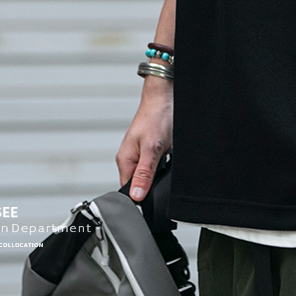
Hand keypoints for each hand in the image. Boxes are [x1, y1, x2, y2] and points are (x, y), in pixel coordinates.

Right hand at [115, 77, 172, 200]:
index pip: (128, 190)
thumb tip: (136, 196)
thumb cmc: (157, 118)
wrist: (165, 98)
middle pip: (139, 183)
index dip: (141, 196)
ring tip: (166, 161)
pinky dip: (164, 164)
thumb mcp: (152, 149)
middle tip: (163, 172)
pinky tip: (170, 157)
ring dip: (159, 173)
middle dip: (152, 184)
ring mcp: (140, 153)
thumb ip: (144, 173)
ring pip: (149, 174)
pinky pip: (156, 165)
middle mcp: (130, 158)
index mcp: (125, 160)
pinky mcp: (150, 149)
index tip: (154, 194)